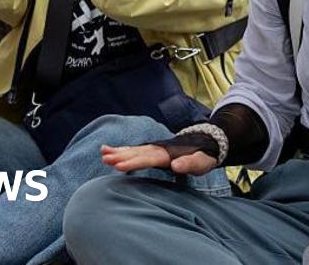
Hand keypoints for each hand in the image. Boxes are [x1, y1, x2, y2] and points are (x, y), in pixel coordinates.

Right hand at [100, 143, 217, 174]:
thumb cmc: (204, 156)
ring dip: (118, 152)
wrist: (206, 142)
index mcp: (167, 154)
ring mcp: (153, 148)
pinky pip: (133, 150)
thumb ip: (189, 163)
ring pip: (133, 150)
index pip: (148, 159)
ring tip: (103, 154)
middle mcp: (158, 149)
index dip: (134, 162)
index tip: (120, 166)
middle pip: (137, 153)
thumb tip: (176, 165)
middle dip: (121, 156)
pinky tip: (106, 149)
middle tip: (106, 160)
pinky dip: (120, 149)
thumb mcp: (201, 162)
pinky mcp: (150, 150)